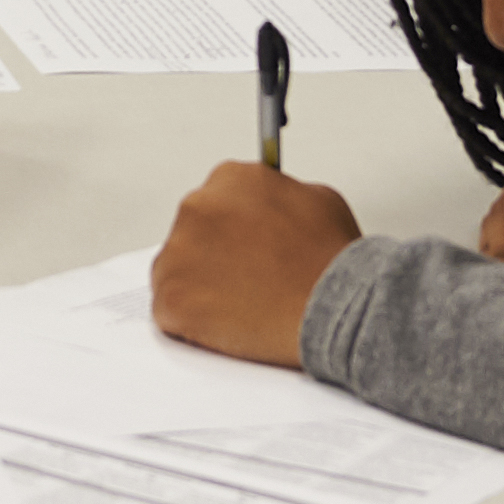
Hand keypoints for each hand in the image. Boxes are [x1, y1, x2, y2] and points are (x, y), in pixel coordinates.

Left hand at [149, 161, 364, 367]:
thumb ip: (283, 193)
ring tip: (242, 306)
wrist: (334, 308)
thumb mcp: (320, 200)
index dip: (232, 231)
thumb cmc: (332, 262)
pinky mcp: (171, 298)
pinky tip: (227, 325)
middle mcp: (197, 207)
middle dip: (214, 258)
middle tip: (246, 281)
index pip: (216, 202)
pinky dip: (191, 322)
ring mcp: (178, 253)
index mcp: (230, 178)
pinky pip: (169, 311)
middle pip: (191, 235)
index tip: (244, 249)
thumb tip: (271, 204)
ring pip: (176, 272)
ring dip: (200, 288)